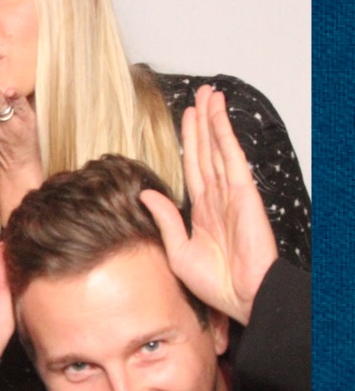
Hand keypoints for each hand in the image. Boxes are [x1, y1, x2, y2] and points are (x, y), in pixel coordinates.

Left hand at [140, 85, 276, 325]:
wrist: (242, 297)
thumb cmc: (215, 284)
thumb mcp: (178, 252)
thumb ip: (166, 221)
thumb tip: (147, 194)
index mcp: (202, 212)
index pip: (193, 168)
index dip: (189, 142)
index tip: (186, 119)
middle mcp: (217, 198)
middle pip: (206, 151)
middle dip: (201, 123)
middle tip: (198, 95)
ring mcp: (231, 193)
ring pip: (217, 147)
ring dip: (212, 119)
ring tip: (208, 94)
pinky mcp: (243, 193)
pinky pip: (229, 156)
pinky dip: (223, 133)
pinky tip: (217, 114)